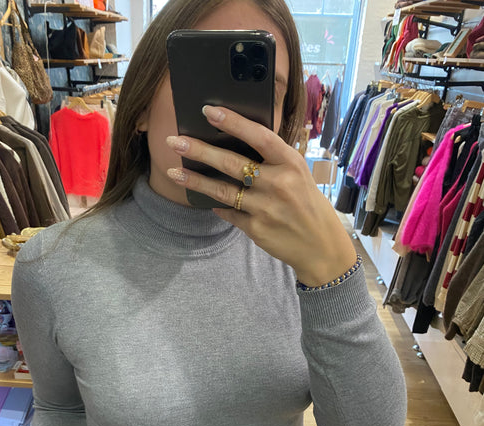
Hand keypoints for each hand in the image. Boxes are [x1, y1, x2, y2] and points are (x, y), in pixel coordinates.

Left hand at [166, 105, 356, 286]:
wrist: (321, 245)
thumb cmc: (307, 204)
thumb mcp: (298, 175)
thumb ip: (272, 161)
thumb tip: (234, 143)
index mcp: (291, 163)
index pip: (259, 136)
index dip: (233, 122)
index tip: (209, 111)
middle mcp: (278, 184)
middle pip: (232, 163)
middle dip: (199, 151)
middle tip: (173, 142)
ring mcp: (266, 208)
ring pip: (222, 190)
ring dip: (194, 181)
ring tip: (172, 172)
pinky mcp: (256, 229)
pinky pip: (229, 212)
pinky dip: (217, 205)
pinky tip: (205, 199)